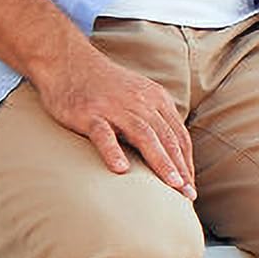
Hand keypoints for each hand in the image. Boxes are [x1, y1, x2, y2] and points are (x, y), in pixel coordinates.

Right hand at [35, 39, 194, 195]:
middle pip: (166, 138)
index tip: (191, 186)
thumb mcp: (138, 96)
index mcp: (156, 100)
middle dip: (180, 168)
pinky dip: (113, 151)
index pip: (179, 136)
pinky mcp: (89, 113)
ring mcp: (115, 108)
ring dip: (160, 162)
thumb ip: (155, 118)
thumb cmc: (105, 86)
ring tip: (171, 185)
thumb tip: (171, 151)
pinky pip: (103, 134)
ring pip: (144, 136)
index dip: (187, 162)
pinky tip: (121, 170)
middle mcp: (140, 103)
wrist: (68, 62)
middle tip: (188, 195)